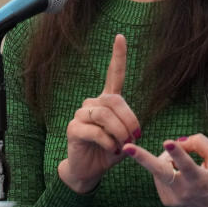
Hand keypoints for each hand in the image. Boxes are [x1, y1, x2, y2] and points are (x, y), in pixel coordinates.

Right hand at [58, 34, 140, 193]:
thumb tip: (130, 131)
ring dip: (119, 133)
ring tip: (121, 145)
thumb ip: (128, 128)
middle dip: (129, 120)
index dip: (118, 56)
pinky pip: (95, 131)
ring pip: (104, 115)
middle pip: (114, 101)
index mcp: (107, 102)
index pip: (114, 75)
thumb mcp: (125, 139)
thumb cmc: (109, 152)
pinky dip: (108, 142)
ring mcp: (80, 115)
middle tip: (134, 138)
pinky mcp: (73, 129)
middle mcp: (92, 104)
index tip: (120, 36)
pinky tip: (110, 150)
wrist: (90, 170)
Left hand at [123, 134, 207, 206]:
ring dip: (168, 160)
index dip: (178, 152)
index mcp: (200, 180)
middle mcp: (185, 191)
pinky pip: (161, 176)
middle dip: (141, 157)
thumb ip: (200, 143)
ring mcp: (173, 198)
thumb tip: (176, 141)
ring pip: (160, 167)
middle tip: (126, 147)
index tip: (168, 143)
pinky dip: (168, 170)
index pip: (188, 164)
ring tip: (185, 167)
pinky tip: (181, 177)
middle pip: (159, 171)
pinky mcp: (166, 201)